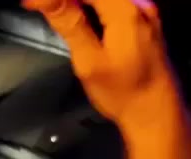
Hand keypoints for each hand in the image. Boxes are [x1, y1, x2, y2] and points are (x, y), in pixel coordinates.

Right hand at [25, 0, 175, 127]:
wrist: (158, 115)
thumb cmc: (125, 94)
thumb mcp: (89, 61)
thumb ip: (69, 23)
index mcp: (125, 10)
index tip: (33, 4)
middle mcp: (139, 5)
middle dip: (68, 1)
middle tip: (42, 9)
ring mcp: (145, 13)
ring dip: (79, 3)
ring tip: (58, 14)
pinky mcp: (145, 23)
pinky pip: (114, 4)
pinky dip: (93, 7)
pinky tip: (80, 20)